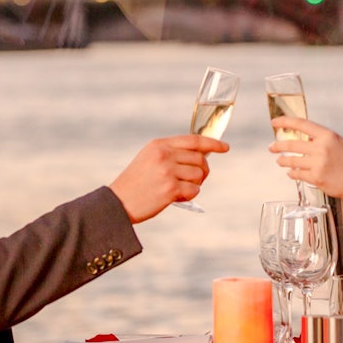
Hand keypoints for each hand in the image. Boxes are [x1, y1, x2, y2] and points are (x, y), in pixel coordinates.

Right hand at [109, 135, 228, 223]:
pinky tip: (176, 197)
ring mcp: (168, 171)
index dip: (212, 143)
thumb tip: (201, 156)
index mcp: (159, 144)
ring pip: (199, 175)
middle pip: (200, 159)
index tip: (224, 147)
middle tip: (194, 180)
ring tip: (179, 190)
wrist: (118, 202)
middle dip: (203, 171)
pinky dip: (189, 196)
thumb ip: (171, 153)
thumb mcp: (149, 158)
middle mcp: (164, 155)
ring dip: (194, 184)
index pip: (193, 140)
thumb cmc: (136, 183)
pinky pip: (194, 190)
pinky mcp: (170, 189)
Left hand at [269, 116, 342, 212]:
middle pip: (291, 145)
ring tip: (280, 161)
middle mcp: (321, 148)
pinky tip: (292, 173)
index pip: (301, 124)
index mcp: (328, 136)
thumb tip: (303, 139)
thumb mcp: (339, 143)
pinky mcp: (316, 178)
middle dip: (277, 145)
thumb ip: (321, 140)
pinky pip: (297, 174)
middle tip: (272, 147)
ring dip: (282, 161)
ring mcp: (317, 164)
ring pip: (291, 161)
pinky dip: (292, 173)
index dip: (285, 122)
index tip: (275, 122)